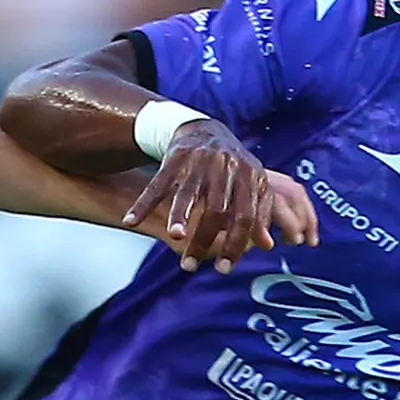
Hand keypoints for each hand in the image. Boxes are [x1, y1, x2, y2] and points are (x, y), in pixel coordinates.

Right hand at [121, 120, 287, 273]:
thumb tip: (267, 246)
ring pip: (188, 194)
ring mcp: (199, 162)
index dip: (234, 244)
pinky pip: (158, 184)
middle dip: (203, 240)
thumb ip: (260, 214)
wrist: (205, 130)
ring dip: (180, 216)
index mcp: (249, 178)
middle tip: (189, 267)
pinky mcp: (175, 158)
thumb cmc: (232, 168)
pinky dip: (143, 203)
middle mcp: (226, 169)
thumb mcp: (251, 185)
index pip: (244, 217)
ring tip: (175, 237)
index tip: (222, 268)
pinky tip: (132, 221)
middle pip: (216, 210)